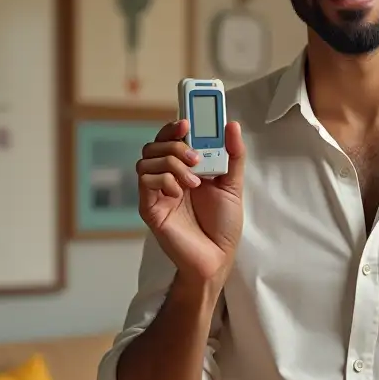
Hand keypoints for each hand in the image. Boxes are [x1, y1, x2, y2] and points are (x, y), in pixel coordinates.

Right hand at [136, 118, 245, 283]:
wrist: (218, 257)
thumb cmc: (223, 225)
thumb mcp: (233, 185)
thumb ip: (233, 155)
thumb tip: (232, 125)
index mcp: (184, 170)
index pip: (170, 139)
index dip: (174, 127)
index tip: (187, 122)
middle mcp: (167, 178)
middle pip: (154, 145)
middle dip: (174, 144)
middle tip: (196, 158)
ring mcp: (157, 193)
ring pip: (146, 160)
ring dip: (171, 163)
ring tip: (193, 181)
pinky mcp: (150, 208)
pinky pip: (145, 181)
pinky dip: (164, 180)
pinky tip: (179, 192)